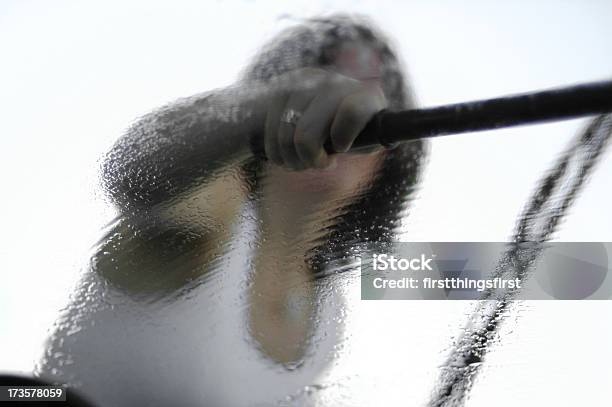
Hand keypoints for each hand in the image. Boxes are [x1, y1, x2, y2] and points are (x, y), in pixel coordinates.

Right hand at [264, 68, 386, 169]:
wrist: (335, 108)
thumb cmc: (357, 134)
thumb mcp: (368, 140)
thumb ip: (362, 142)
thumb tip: (341, 144)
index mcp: (365, 95)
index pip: (352, 112)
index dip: (342, 138)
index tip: (340, 149)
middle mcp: (334, 82)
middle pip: (307, 134)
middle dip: (309, 160)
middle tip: (319, 163)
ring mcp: (305, 82)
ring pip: (285, 136)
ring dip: (292, 160)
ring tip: (303, 161)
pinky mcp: (282, 88)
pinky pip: (270, 132)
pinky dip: (277, 152)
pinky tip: (288, 154)